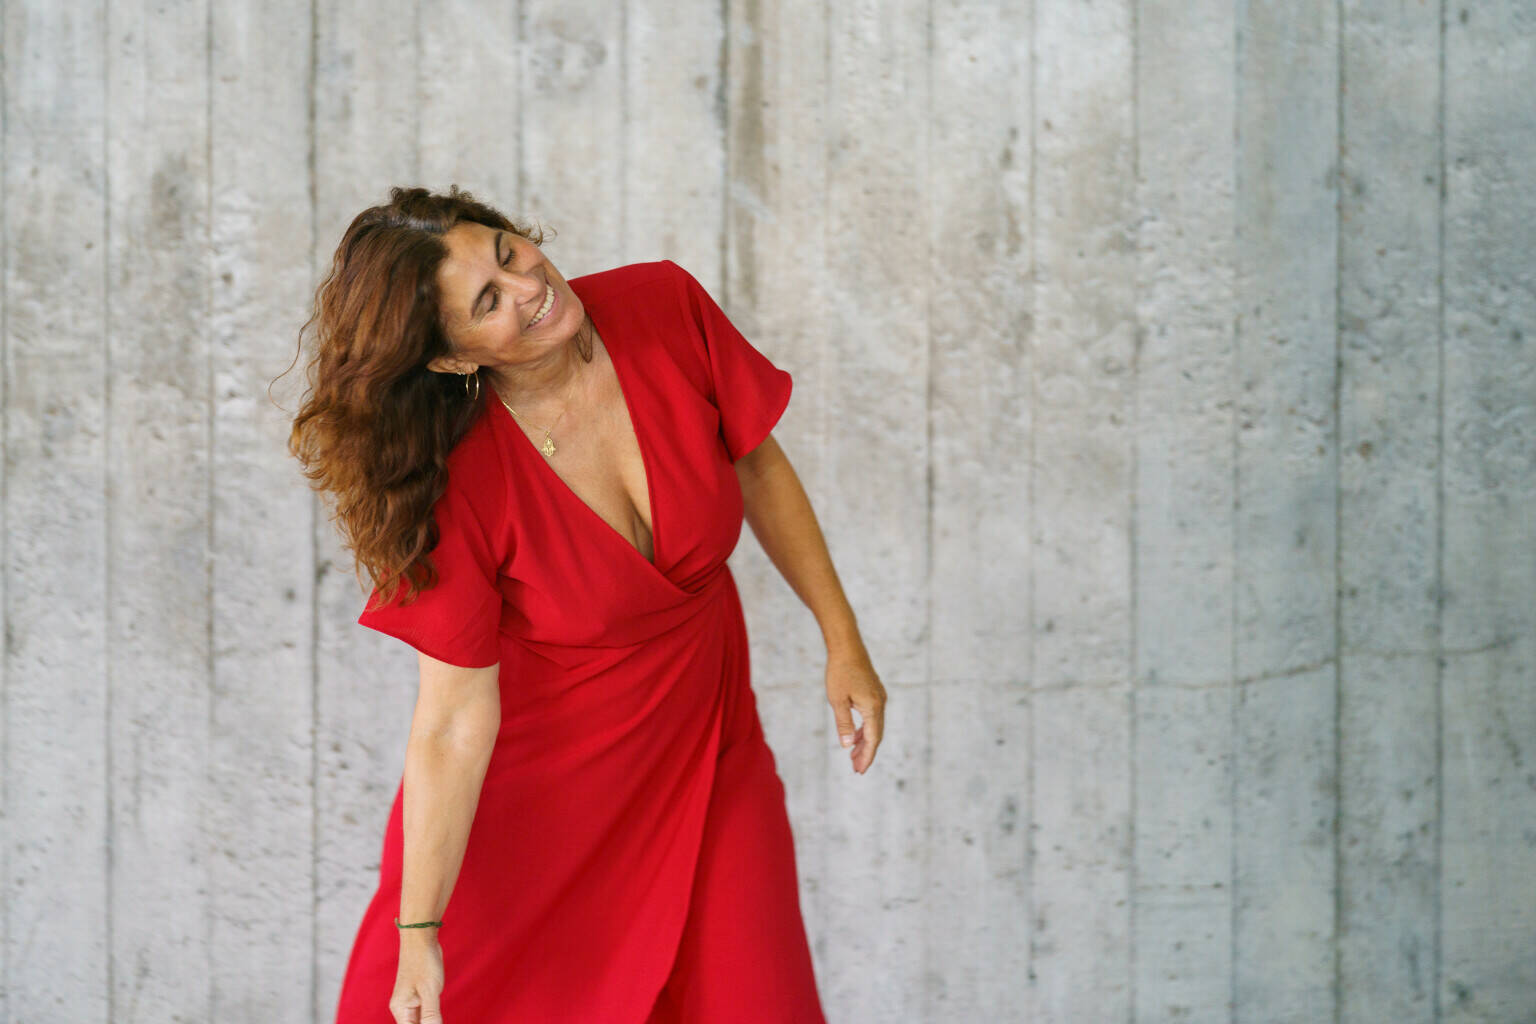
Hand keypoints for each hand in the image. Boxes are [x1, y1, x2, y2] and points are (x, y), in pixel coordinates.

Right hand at [391, 933, 444, 1022]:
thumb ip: (431, 1015)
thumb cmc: (423, 961)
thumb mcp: (430, 990)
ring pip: (421, 1021)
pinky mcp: (420, 996)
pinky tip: (439, 1018)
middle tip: (439, 1019)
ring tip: (435, 1006)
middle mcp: (403, 1008)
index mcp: (400, 1009)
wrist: (421, 938)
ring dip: (431, 1022)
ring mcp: (412, 1002)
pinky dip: (433, 1017)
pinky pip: (426, 1013)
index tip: (435, 1022)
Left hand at [825, 644, 885, 773]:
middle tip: (856, 768)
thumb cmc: (840, 672)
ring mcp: (879, 698)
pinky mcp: (875, 693)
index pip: (872, 739)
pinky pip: (873, 717)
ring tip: (852, 756)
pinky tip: (853, 736)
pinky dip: (864, 729)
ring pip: (875, 726)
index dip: (867, 756)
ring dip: (864, 742)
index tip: (859, 770)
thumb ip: (843, 723)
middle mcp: (880, 704)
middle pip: (875, 735)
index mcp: (873, 707)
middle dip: (866, 753)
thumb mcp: (837, 700)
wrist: (847, 647)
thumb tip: (845, 745)